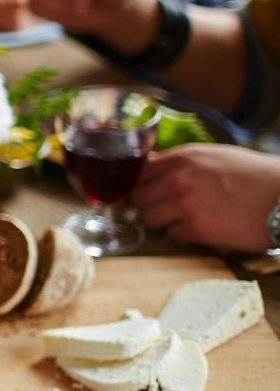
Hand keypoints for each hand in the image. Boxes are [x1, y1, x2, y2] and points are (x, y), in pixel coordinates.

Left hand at [132, 145, 279, 253]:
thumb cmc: (252, 175)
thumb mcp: (214, 156)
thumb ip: (181, 161)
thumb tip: (150, 165)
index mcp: (183, 158)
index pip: (140, 172)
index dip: (143, 184)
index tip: (148, 191)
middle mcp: (179, 180)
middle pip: (138, 197)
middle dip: (149, 204)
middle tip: (165, 208)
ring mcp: (185, 205)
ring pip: (149, 218)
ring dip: (162, 221)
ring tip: (182, 219)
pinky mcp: (197, 229)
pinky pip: (171, 235)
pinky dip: (181, 235)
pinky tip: (199, 229)